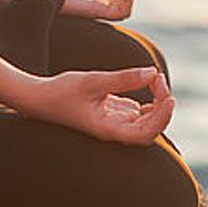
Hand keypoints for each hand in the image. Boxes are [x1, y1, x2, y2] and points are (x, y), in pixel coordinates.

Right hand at [11, 66, 174, 144]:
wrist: (38, 97)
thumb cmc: (61, 92)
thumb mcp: (93, 81)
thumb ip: (123, 78)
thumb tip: (152, 72)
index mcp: (108, 129)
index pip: (146, 133)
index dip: (162, 118)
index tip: (169, 96)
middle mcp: (112, 130)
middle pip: (149, 128)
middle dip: (161, 106)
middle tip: (158, 79)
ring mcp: (111, 122)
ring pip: (143, 120)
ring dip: (155, 102)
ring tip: (153, 79)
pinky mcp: (108, 113)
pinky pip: (134, 112)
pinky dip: (144, 100)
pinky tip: (142, 81)